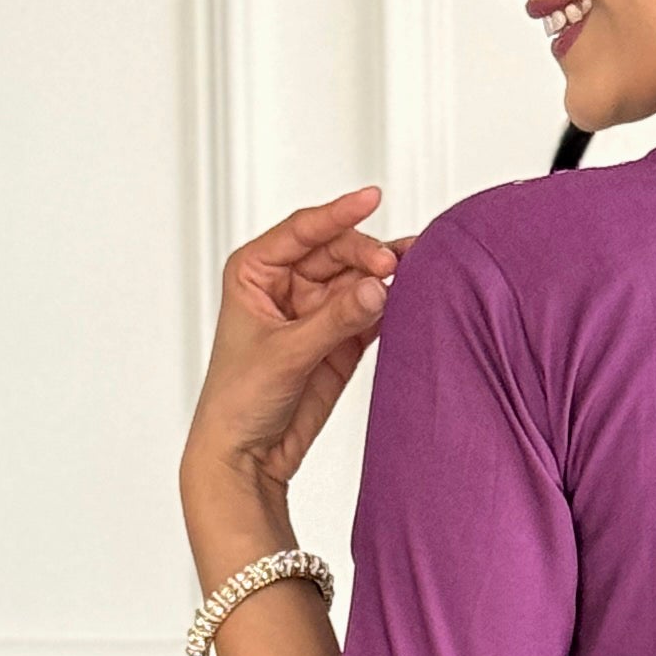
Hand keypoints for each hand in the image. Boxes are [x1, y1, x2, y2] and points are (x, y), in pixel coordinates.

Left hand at [182, 184, 418, 504]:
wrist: (246, 455)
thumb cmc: (240, 400)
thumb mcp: (286, 354)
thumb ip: (335, 319)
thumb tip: (379, 286)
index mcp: (256, 271)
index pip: (303, 231)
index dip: (338, 214)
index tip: (371, 199)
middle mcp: (286, 284)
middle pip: (338, 252)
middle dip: (367, 255)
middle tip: (393, 267)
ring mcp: (316, 311)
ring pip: (358, 280)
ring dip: (385, 278)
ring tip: (416, 273)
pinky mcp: (339, 339)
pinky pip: (370, 312)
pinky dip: (390, 307)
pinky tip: (411, 299)